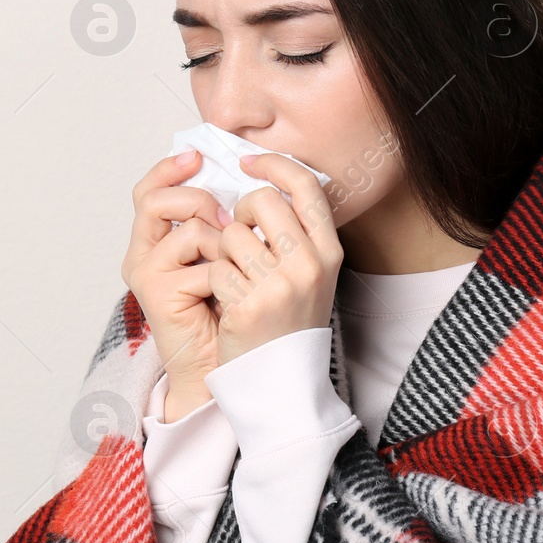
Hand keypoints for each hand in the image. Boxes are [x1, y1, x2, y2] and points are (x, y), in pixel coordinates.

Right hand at [121, 149, 231, 408]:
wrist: (227, 362)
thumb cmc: (234, 308)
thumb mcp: (231, 254)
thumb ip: (225, 219)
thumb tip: (246, 172)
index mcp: (158, 239)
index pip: (150, 189)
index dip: (169, 168)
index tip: (197, 155)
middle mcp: (143, 253)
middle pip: (154, 199)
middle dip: (199, 201)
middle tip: (229, 221)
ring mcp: (146, 273)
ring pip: (189, 229)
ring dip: (224, 244)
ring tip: (235, 270)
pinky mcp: (156, 293)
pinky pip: (203, 264)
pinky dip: (227, 277)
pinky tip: (230, 297)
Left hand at [209, 153, 343, 365]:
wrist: (282, 380)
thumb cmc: (289, 321)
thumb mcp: (310, 273)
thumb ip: (296, 232)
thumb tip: (264, 182)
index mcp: (328, 252)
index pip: (305, 185)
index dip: (273, 165)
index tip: (248, 162)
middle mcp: (310, 265)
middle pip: (260, 201)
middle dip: (239, 212)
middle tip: (237, 235)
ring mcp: (280, 287)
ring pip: (231, 233)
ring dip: (223, 250)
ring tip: (234, 275)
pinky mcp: (249, 307)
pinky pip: (216, 268)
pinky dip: (214, 280)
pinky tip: (226, 299)